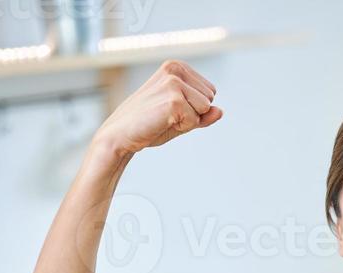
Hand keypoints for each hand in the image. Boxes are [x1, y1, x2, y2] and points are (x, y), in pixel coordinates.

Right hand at [93, 60, 222, 156]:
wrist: (121, 134)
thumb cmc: (149, 124)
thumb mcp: (181, 117)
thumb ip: (202, 114)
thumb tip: (221, 111)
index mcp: (176, 66)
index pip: (210, 92)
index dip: (194, 109)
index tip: (171, 110)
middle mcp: (175, 69)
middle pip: (210, 99)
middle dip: (193, 114)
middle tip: (166, 116)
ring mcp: (174, 82)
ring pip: (205, 109)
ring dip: (188, 120)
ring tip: (164, 118)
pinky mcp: (174, 99)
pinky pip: (195, 120)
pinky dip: (182, 128)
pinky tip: (162, 122)